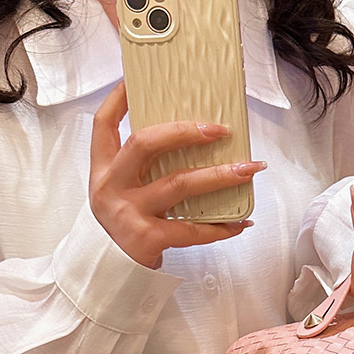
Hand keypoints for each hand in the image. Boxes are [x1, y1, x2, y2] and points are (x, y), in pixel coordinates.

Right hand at [89, 82, 265, 267]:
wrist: (113, 275)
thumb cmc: (127, 227)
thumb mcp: (122, 193)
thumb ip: (141, 169)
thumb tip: (190, 140)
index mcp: (103, 171)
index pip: (104, 125)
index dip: (120, 99)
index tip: (137, 79)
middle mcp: (111, 187)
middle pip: (145, 144)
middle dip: (185, 132)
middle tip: (220, 130)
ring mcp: (128, 212)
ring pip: (178, 184)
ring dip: (219, 175)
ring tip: (249, 169)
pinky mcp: (147, 238)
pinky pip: (192, 228)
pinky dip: (221, 226)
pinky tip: (241, 221)